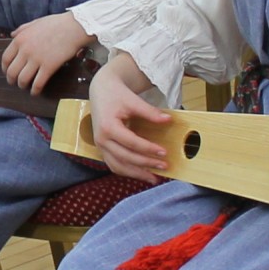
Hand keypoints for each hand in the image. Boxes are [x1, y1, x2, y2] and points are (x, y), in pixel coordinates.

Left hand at [0, 12, 92, 96]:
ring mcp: (37, 59)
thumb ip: (22, 29)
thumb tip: (12, 35)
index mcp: (20, 39)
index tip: (7, 72)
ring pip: (22, 79)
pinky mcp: (49, 67)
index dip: (5, 68)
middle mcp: (25, 50)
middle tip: (14, 82)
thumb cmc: (57, 24)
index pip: (6, 58)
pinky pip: (38, 83)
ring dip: (22, 85)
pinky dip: (35, 90)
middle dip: (11, 80)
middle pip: (11, 71)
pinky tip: (35, 92)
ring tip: (25, 87)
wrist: (74, 27)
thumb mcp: (35, 22)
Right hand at [85, 55, 173, 180]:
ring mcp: (100, 146)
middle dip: (146, 164)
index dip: (149, 149)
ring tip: (154, 178)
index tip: (164, 153)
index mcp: (108, 127)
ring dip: (136, 174)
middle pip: (125, 157)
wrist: (101, 91)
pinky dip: (128, 171)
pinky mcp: (102, 149)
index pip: (131, 143)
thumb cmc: (116, 94)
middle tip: (164, 166)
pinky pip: (114, 165)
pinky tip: (141, 173)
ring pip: (118, 166)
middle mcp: (101, 140)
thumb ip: (150, 112)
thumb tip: (168, 120)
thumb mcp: (133, 100)